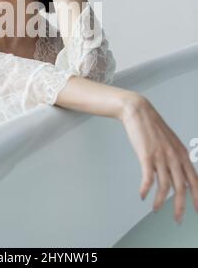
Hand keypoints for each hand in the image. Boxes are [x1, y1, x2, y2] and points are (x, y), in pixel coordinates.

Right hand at [121, 95, 197, 222]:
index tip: (197, 210)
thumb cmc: (152, 127)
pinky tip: (142, 195)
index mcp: (182, 153)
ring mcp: (161, 157)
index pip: (195, 180)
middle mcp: (174, 157)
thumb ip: (174, 158)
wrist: (139, 111)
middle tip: (178, 219)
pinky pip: (149, 179)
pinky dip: (145, 190)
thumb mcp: (170, 142)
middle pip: (182, 188)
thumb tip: (176, 175)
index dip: (197, 198)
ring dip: (161, 202)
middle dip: (181, 207)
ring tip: (156, 209)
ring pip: (165, 187)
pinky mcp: (147, 156)